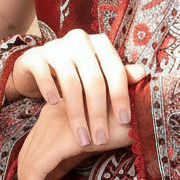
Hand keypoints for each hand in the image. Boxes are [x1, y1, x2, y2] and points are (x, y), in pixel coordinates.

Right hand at [6, 30, 145, 148]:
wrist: (38, 64)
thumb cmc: (76, 72)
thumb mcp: (98, 73)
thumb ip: (118, 74)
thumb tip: (143, 74)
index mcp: (100, 44)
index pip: (115, 70)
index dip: (120, 96)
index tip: (124, 121)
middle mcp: (80, 40)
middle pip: (94, 79)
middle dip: (98, 113)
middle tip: (101, 138)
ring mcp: (56, 46)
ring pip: (70, 81)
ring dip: (77, 113)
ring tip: (82, 135)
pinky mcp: (35, 55)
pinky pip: (43, 72)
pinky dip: (50, 89)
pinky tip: (56, 104)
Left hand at [17, 98, 133, 179]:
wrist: (145, 106)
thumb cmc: (128, 121)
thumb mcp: (95, 139)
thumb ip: (74, 152)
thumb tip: (53, 179)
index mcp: (56, 115)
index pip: (33, 151)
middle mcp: (49, 117)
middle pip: (27, 159)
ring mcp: (52, 125)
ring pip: (29, 167)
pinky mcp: (60, 138)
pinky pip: (36, 169)